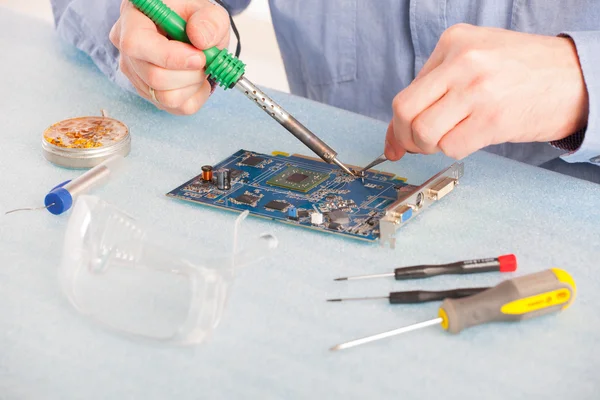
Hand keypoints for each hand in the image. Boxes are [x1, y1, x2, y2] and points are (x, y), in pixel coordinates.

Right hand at [110, 0, 229, 114]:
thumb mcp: (209, 11)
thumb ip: (210, 20)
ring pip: (165, 97)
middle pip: (154, 77)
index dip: (169, 56)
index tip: (199, 57)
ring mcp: (136, 74)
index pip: (136, 43)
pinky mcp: (149, 93)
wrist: (195, 35)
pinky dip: (194, 96)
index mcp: (133, 18)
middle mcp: (128, 49)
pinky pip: (175, 108)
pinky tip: (196, 79)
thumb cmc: (196, 20)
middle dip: (190, 74)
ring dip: (193, 85)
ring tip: (200, 68)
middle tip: (206, 60)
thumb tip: (200, 40)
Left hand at [384, 24, 588, 160]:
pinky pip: (451, 147)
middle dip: (405, 138)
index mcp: (453, 42)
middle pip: (405, 111)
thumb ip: (435, 88)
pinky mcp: (492, 118)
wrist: (578, 77)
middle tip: (417, 146)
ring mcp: (477, 89)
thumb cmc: (524, 71)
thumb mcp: (475, 59)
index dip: (397, 124)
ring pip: (423, 132)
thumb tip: (395, 136)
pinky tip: (470, 139)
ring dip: (429, 147)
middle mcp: (462, 61)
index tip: (398, 141)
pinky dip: (454, 150)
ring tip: (448, 139)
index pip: (406, 92)